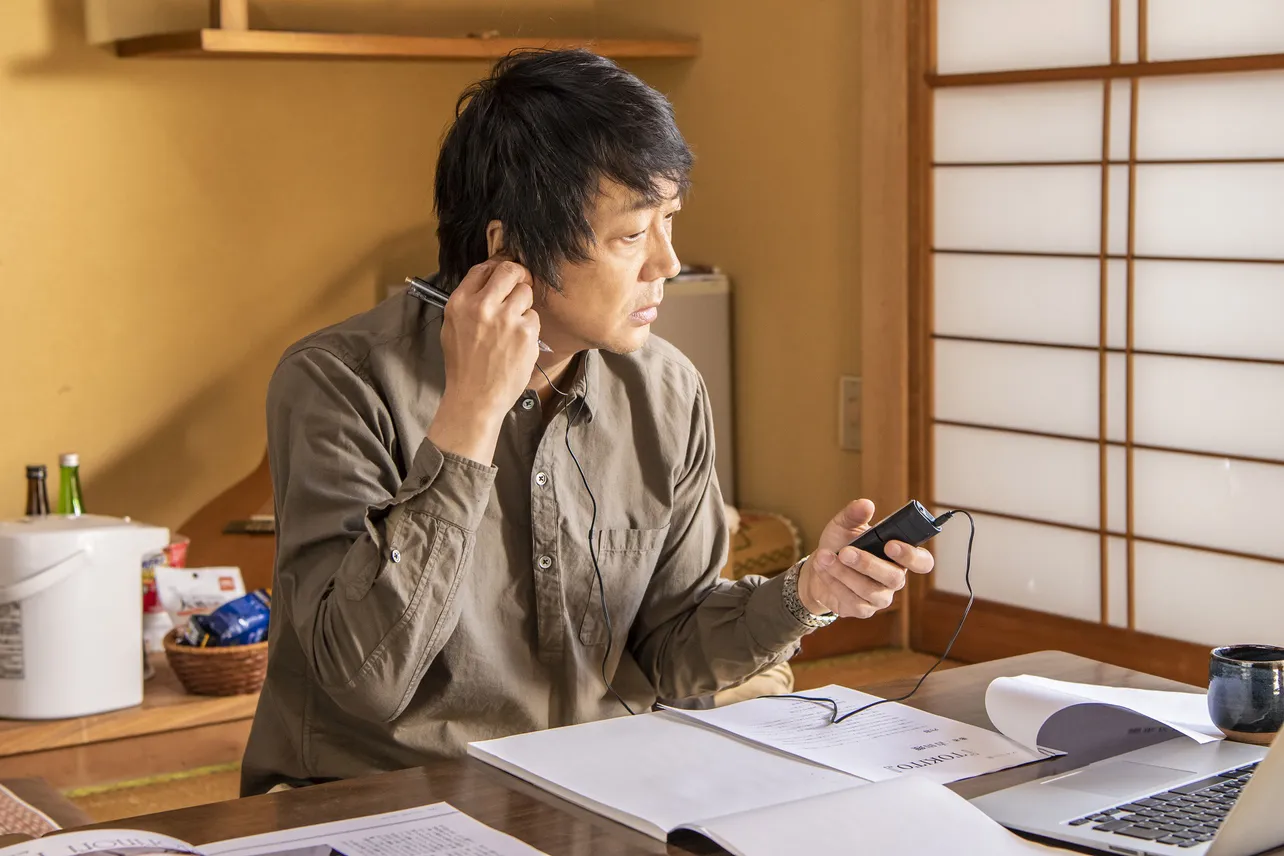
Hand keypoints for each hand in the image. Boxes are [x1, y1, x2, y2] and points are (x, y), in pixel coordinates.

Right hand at [428, 259, 541, 463]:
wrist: (475, 398)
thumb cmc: (464, 366)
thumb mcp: (452, 328)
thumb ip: (469, 303)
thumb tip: (488, 283)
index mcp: (460, 303)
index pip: (483, 269)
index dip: (497, 270)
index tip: (504, 278)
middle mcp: (482, 306)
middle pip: (509, 270)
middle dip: (519, 276)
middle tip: (521, 286)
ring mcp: (506, 318)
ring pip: (526, 292)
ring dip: (524, 305)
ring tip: (514, 325)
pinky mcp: (525, 332)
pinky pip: (534, 318)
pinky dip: (530, 329)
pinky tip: (518, 344)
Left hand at [797, 499, 934, 618]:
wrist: (818, 568)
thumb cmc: (839, 544)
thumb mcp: (843, 525)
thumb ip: (854, 515)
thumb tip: (866, 504)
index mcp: (898, 556)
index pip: (922, 562)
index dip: (911, 556)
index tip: (891, 545)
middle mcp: (894, 578)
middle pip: (895, 578)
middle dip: (868, 564)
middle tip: (845, 552)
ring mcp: (880, 597)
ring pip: (869, 590)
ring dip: (843, 572)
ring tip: (824, 557)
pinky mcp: (863, 610)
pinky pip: (853, 601)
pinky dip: (834, 583)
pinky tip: (823, 570)